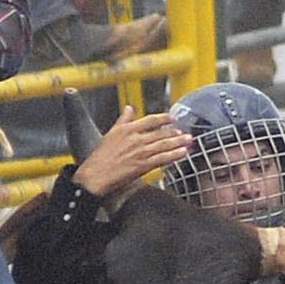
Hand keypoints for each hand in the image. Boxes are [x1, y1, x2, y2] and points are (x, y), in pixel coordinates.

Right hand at [72, 106, 189, 195]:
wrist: (96, 175)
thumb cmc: (101, 157)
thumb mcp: (111, 133)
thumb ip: (123, 120)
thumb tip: (129, 108)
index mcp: (128, 130)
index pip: (150, 120)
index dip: (164, 118)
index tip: (172, 118)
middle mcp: (136, 139)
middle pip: (160, 133)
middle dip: (175, 132)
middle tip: (185, 132)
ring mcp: (141, 152)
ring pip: (164, 145)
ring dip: (178, 142)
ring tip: (189, 140)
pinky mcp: (143, 165)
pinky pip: (162, 158)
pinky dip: (174, 155)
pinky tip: (183, 153)